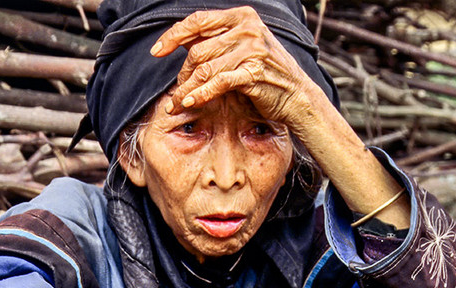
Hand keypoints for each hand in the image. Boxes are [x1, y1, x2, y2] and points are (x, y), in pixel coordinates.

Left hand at [151, 7, 408, 230]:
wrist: (298, 99)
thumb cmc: (269, 79)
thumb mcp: (245, 51)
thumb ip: (221, 43)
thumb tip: (186, 46)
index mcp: (242, 16)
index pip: (199, 20)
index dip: (174, 35)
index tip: (157, 51)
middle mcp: (247, 28)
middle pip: (199, 47)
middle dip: (183, 72)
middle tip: (176, 90)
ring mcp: (251, 48)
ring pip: (204, 66)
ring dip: (187, 87)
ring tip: (178, 101)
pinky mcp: (252, 72)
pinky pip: (216, 83)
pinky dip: (199, 94)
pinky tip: (189, 103)